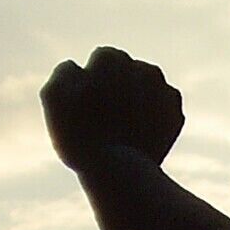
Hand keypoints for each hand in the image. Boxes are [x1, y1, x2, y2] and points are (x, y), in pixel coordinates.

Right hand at [41, 46, 184, 172]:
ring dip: (139, 100)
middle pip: (127, 72)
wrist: (119, 172)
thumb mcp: (53, 97)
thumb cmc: (80, 135)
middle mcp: (141, 67)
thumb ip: (63, 71)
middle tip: (108, 119)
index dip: (94, 83)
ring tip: (126, 128)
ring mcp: (162, 90)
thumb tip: (75, 66)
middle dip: (119, 88)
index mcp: (110, 57)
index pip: (102, 60)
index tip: (90, 106)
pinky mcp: (176, 113)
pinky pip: (164, 109)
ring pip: (147, 88)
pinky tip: (142, 135)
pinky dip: (155, 119)